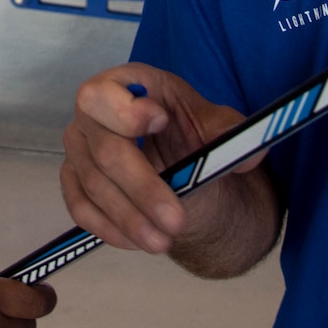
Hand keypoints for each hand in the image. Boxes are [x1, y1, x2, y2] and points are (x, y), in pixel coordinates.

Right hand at [59, 64, 254, 254]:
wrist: (179, 164)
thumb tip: (253, 153)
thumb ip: (229, 133)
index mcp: (124, 85)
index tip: (162, 121)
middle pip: (104, 150)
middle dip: (142, 188)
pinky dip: (109, 228)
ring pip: (94, 186)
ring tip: (163, 242)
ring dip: (130, 219)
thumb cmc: (189, 133)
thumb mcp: (214, 126)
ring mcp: (79, 149)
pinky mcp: (74, 181)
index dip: (126, 110)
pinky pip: (81, 208)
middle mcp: (92, 114)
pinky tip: (138, 241)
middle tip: (176, 219)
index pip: (103, 93)